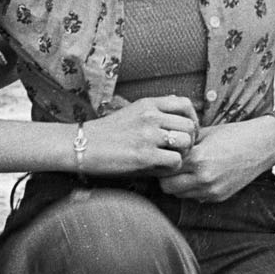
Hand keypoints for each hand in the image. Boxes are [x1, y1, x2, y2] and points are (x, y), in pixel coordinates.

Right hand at [80, 95, 199, 175]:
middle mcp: (151, 116)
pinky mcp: (144, 155)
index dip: (192, 119)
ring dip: (183, 154)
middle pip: (190, 125)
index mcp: (148, 104)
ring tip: (170, 160)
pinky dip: (172, 168)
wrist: (82, 145)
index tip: (186, 132)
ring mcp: (148, 135)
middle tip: (181, 151)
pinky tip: (160, 169)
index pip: (185, 104)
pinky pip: (175, 161)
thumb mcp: (131, 112)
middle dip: (190, 140)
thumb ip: (155, 111)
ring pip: (186, 142)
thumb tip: (177, 108)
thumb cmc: (106, 133)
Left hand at [159, 118, 274, 202]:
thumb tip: (163, 147)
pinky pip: (195, 197)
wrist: (261, 146)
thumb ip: (183, 144)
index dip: (161, 161)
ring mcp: (212, 190)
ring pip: (179, 194)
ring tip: (183, 170)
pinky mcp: (219, 197)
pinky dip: (192, 189)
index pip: (164, 168)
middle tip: (169, 165)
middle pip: (167, 186)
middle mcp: (203, 178)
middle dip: (165, 176)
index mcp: (198, 158)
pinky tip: (198, 176)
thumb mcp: (204, 133)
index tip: (161, 155)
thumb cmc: (233, 134)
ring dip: (177, 184)